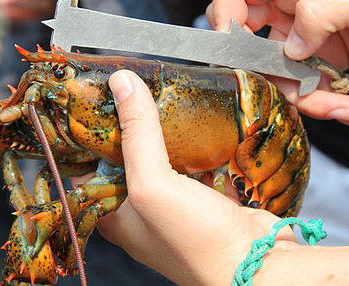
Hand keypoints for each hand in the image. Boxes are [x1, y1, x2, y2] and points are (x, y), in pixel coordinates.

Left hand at [97, 70, 296, 284]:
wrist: (258, 266)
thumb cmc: (197, 240)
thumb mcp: (153, 184)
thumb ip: (137, 134)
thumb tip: (122, 83)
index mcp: (116, 216)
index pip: (90, 169)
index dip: (91, 138)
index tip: (95, 105)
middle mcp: (143, 213)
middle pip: (130, 161)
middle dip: (134, 130)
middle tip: (134, 95)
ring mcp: (176, 207)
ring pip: (165, 162)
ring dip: (169, 137)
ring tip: (167, 102)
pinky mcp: (206, 201)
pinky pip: (196, 168)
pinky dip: (199, 151)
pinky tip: (203, 130)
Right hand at [207, 0, 348, 130]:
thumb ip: (321, 10)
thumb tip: (291, 46)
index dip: (223, 15)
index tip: (234, 51)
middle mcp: (291, 8)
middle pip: (246, 43)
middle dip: (268, 76)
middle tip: (298, 90)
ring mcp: (303, 37)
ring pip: (278, 78)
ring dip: (310, 102)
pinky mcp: (317, 62)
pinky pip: (307, 91)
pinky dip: (332, 107)